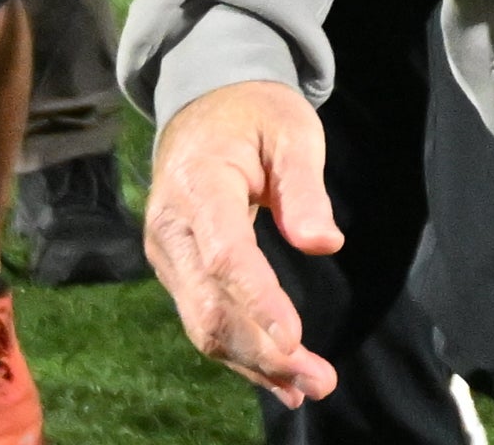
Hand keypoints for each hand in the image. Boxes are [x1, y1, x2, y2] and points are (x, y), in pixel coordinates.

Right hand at [146, 81, 345, 406]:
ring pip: (204, 324)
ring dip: (255, 362)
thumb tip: (324, 244)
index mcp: (197, 184)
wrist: (203, 106)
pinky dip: (241, 353)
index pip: (225, 255)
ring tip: (307, 386)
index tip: (295, 339)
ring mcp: (169, 256)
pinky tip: (279, 377)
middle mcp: (171, 229)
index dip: (259, 300)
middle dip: (263, 350)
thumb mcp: (291, 130)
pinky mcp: (178, 271)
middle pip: (211, 305)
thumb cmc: (254, 114)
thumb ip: (305, 187)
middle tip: (319, 379)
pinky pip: (205, 319)